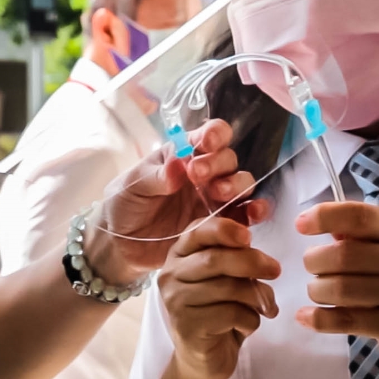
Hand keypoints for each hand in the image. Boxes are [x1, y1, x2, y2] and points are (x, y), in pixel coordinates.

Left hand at [91, 119, 256, 275]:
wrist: (122, 245)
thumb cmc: (124, 205)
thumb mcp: (131, 186)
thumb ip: (154, 176)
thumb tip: (177, 165)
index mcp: (183, 155)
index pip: (209, 135)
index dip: (214, 134)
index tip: (207, 142)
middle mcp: (205, 174)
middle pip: (228, 159)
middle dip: (218, 164)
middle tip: (198, 175)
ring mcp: (214, 200)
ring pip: (242, 184)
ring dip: (237, 185)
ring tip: (220, 194)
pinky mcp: (221, 225)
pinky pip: (246, 215)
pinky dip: (255, 211)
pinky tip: (252, 214)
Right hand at [158, 212, 280, 378]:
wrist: (203, 359)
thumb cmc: (219, 310)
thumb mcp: (226, 276)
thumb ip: (236, 253)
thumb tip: (260, 226)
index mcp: (179, 254)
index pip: (197, 231)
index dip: (224, 229)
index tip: (249, 236)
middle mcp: (170, 274)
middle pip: (214, 260)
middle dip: (251, 262)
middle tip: (275, 270)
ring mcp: (175, 301)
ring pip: (228, 288)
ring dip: (257, 297)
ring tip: (267, 307)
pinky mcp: (187, 326)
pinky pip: (231, 314)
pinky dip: (251, 319)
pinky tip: (247, 325)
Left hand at [295, 201, 378, 361]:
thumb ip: (363, 234)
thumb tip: (323, 225)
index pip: (360, 217)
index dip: (325, 217)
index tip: (301, 224)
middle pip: (344, 256)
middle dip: (314, 260)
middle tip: (312, 265)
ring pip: (340, 289)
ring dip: (316, 289)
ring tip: (317, 289)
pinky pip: (345, 320)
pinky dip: (317, 318)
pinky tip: (305, 316)